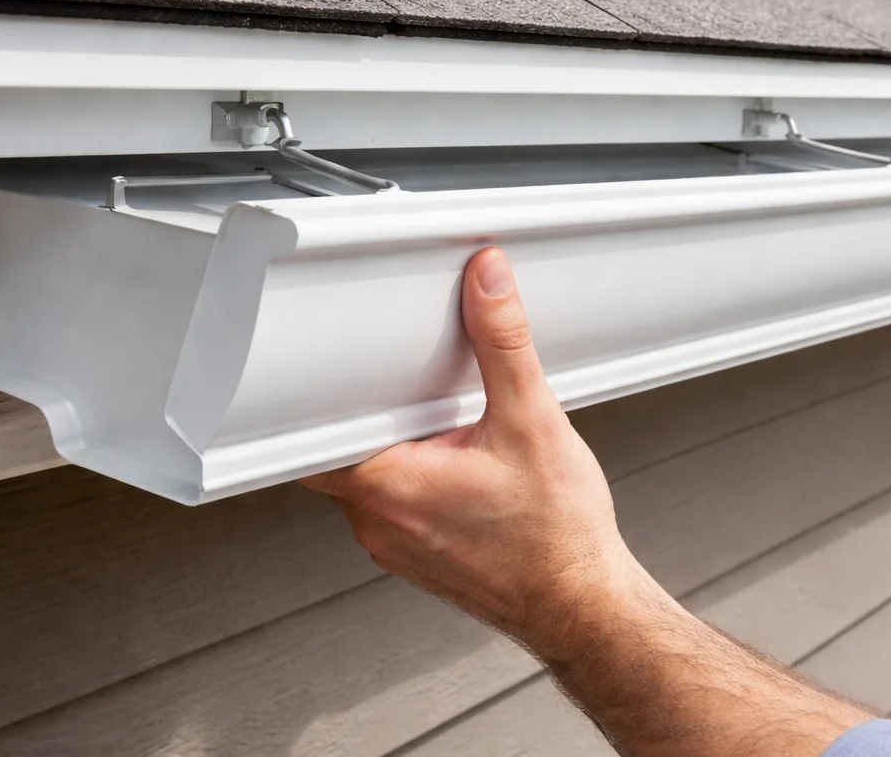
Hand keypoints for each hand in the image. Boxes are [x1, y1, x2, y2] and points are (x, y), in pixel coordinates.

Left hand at [302, 246, 648, 654]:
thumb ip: (503, 343)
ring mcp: (395, 544)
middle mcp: (378, 522)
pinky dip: (418, 473)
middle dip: (376, 407)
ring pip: (369, 474)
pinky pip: (395, 501)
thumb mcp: (534, 420)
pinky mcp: (417, 553)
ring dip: (400, 442)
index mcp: (388, 487)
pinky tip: (463, 464)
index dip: (317, 391)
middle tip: (417, 383)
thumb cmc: (557, 539)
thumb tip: (487, 285)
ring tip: (450, 424)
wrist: (583, 606)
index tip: (336, 362)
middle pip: (340, 446)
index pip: (306, 434)